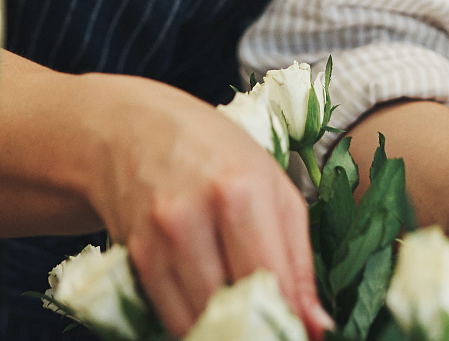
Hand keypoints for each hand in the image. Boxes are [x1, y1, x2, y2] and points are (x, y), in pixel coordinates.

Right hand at [80, 74, 332, 338]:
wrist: (130, 128)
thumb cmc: (213, 151)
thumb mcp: (272, 186)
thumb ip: (298, 259)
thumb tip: (318, 327)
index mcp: (240, 192)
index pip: (274, 283)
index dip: (292, 319)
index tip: (299, 328)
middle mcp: (193, 217)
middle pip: (237, 310)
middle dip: (260, 325)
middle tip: (270, 320)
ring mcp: (159, 240)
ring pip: (203, 323)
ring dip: (227, 327)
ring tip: (241, 309)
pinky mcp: (136, 258)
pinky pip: (172, 319)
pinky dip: (196, 322)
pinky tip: (208, 301)